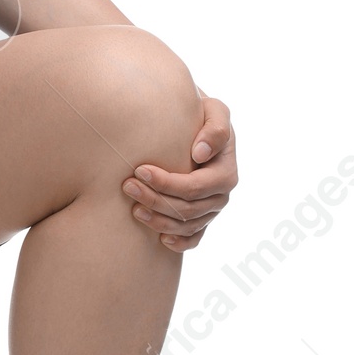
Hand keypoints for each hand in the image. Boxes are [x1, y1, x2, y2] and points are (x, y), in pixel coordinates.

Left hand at [122, 92, 236, 251]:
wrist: (196, 125)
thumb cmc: (203, 115)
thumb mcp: (215, 111)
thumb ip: (215, 128)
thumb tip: (200, 154)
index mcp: (226, 173)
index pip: (194, 187)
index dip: (166, 183)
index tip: (139, 170)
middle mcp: (220, 196)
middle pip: (186, 209)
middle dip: (155, 200)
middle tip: (128, 186)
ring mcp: (211, 211)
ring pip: (185, 226)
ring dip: (158, 220)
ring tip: (133, 208)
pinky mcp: (201, 219)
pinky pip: (193, 240)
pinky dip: (178, 243)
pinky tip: (160, 239)